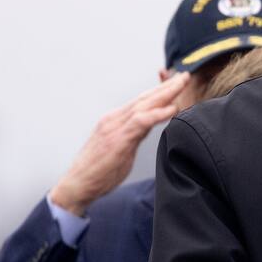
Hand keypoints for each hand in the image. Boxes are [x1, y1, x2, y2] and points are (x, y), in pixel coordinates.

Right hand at [48, 72, 190, 214]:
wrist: (77, 186)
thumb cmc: (98, 171)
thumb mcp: (122, 147)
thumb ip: (135, 133)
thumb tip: (150, 125)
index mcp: (115, 119)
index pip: (141, 100)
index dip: (160, 90)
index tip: (177, 82)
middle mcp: (114, 118)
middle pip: (145, 97)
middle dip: (167, 85)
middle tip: (185, 75)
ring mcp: (114, 127)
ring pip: (144, 104)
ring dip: (166, 92)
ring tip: (183, 83)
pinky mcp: (117, 139)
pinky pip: (141, 122)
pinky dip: (158, 113)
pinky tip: (173, 109)